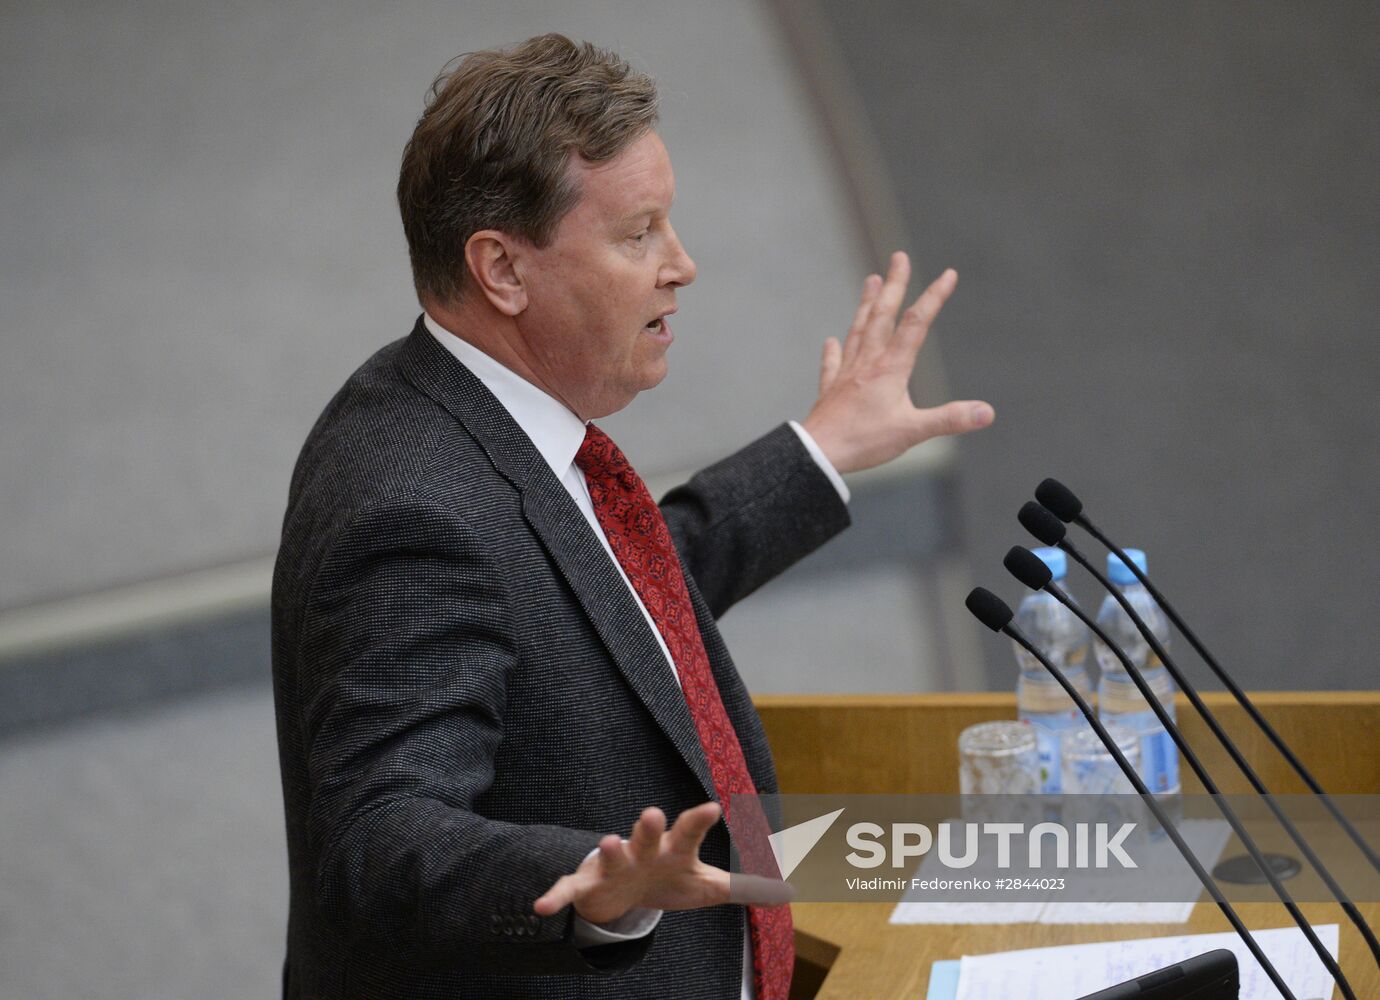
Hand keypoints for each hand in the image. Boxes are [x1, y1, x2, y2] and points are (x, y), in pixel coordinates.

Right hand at [533, 803, 791, 925]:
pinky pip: (569, 891)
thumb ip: (742, 886)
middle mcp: (642, 850)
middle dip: (649, 826)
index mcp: (672, 849)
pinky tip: (542, 908)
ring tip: (606, 842)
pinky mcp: (585, 886)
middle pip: (647, 836)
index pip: (689, 832)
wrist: (622, 892)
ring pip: (609, 856)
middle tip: (653, 812)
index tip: (715, 807)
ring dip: (607, 851)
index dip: (699, 821)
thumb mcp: (705, 885)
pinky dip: (555, 898)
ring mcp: (612, 867)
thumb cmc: (668, 879)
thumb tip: (789, 890)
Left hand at [802, 251, 993, 474]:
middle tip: (899, 256)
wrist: (818, 453)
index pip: (916, 324)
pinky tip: (832, 341)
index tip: (948, 273)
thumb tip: (987, 412)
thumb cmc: (864, 442)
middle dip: (894, 284)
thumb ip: (950, 419)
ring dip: (867, 305)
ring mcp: (846, 374)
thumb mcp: (913, 432)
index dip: (933, 297)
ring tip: (871, 280)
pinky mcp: (831, 390)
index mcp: (890, 368)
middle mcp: (867, 363)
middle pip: (882, 315)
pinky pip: (833, 364)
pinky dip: (834, 351)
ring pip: (858, 330)